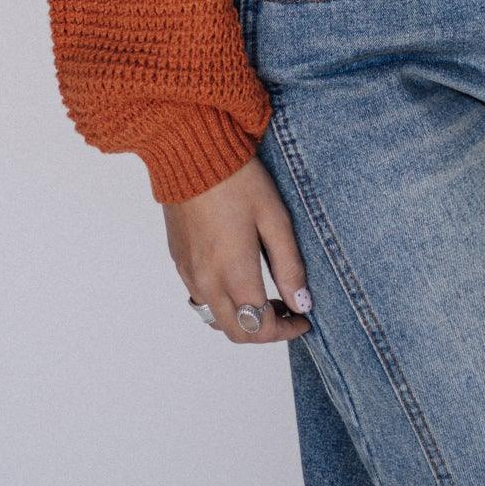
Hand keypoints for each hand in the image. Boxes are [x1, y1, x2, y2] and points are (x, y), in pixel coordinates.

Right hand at [164, 156, 312, 343]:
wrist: (191, 153)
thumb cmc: (238, 180)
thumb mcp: (275, 218)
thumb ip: (289, 265)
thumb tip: (302, 303)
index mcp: (233, 274)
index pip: (260, 328)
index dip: (286, 330)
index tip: (305, 317)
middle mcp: (206, 282)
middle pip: (237, 332)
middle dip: (266, 330)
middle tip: (289, 309)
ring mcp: (189, 273)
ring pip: (216, 319)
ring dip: (243, 319)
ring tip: (268, 296)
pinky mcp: (179, 260)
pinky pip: (201, 298)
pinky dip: (223, 303)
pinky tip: (240, 278)